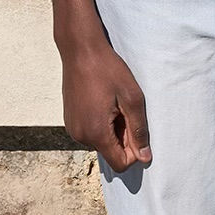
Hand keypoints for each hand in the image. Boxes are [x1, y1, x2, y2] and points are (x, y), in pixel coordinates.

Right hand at [62, 35, 151, 171]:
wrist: (80, 50)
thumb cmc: (108, 70)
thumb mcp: (132, 99)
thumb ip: (139, 131)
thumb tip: (145, 157)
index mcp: (96, 133)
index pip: (120, 164)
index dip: (134, 152)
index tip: (136, 127)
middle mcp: (80, 136)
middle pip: (110, 152)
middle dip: (122, 137)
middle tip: (124, 109)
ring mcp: (73, 128)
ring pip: (101, 142)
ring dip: (111, 129)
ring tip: (112, 104)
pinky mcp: (70, 120)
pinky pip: (90, 132)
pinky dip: (100, 124)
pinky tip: (102, 102)